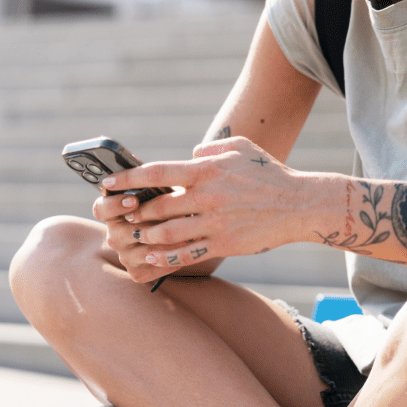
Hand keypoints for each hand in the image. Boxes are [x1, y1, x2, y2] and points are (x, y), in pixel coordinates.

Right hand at [91, 188, 192, 283]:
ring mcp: (124, 255)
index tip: (134, 199)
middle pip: (120, 232)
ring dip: (164, 242)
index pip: (101, 209)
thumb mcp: (164, 189)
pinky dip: (170, 258)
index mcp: (112, 211)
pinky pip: (152, 266)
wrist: (184, 230)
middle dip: (147, 224)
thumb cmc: (171, 202)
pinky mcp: (137, 272)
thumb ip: (158, 183)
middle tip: (170, 217)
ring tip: (186, 233)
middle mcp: (114, 235)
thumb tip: (169, 173)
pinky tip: (186, 248)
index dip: (114, 205)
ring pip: (141, 250)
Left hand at [95, 137, 328, 277]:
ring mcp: (216, 222)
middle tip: (119, 217)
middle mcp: (208, 196)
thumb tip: (188, 154)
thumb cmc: (267, 172)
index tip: (107, 184)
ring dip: (145, 237)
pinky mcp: (225, 244)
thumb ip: (209, 148)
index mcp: (207, 170)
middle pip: (158, 207)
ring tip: (132, 237)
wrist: (299, 204)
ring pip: (168, 234)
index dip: (128, 179)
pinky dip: (166, 258)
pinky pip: (188, 254)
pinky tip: (151, 258)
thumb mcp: (240, 147)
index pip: (157, 173)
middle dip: (133, 213)